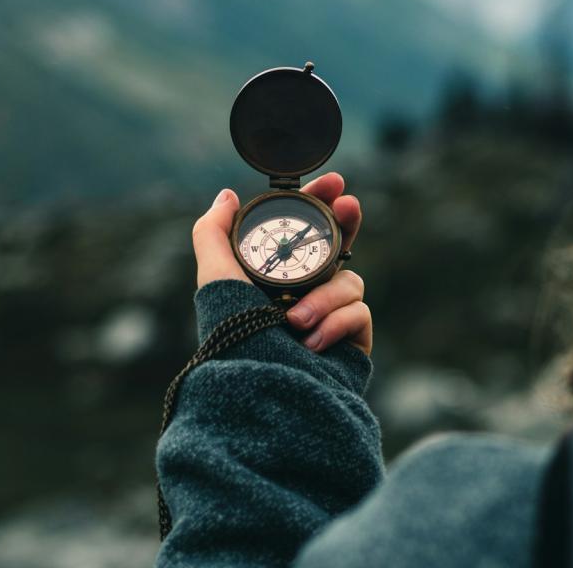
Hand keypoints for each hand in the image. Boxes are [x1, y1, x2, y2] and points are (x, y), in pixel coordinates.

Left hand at [192, 172, 370, 354]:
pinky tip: (312, 343)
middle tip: (349, 205)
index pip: (304, 232)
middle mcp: (304, 293)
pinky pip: (359, 313)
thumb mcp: (214, 277)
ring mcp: (329, 317)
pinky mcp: (351, 341)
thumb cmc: (234, 335)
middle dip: (346, 222)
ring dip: (324, 296)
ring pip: (348, 281)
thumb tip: (227, 195)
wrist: (261, 391)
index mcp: (276, 277)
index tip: (333, 181)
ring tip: (295, 321)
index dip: (320, 203)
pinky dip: (335, 323)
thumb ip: (213, 232)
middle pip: (338, 247)